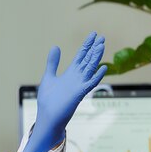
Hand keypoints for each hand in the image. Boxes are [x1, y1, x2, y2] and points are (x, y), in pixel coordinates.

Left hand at [16, 32, 106, 151]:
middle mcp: (77, 78)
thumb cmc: (48, 100)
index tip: (93, 34)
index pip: (81, 56)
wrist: (47, 117)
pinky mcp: (79, 94)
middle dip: (94, 48)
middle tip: (102, 36)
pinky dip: (96, 76)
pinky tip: (103, 68)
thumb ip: (52, 63)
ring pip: (90, 69)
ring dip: (96, 58)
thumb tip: (56, 46)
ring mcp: (79, 85)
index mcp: (70, 73)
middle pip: (88, 60)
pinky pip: (90, 84)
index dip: (87, 45)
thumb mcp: (49, 76)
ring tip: (102, 45)